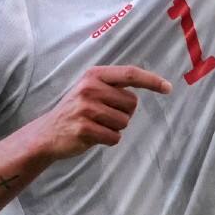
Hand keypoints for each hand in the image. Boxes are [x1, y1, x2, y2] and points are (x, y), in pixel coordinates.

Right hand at [30, 66, 171, 160]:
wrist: (47, 133)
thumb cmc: (77, 110)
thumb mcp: (91, 88)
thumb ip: (114, 85)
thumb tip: (152, 83)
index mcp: (94, 75)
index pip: (130, 74)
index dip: (151, 80)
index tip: (168, 87)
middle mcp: (90, 88)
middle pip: (132, 103)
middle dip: (124, 113)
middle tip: (103, 115)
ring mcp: (86, 108)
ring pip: (124, 122)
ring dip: (115, 127)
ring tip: (96, 125)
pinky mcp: (84, 129)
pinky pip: (114, 137)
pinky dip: (108, 139)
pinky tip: (93, 135)